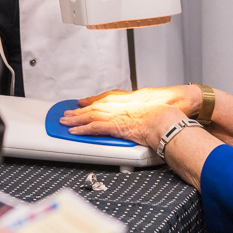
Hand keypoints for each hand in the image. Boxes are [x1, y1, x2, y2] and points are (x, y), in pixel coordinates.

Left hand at [60, 97, 186, 148]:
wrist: (167, 120)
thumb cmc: (164, 117)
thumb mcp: (153, 112)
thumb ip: (144, 116)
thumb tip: (143, 122)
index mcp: (128, 103)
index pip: (105, 102)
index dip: (92, 103)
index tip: (83, 104)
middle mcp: (120, 107)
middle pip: (95, 107)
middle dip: (80, 111)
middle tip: (68, 113)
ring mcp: (117, 116)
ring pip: (91, 116)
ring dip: (77, 119)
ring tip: (65, 121)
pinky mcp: (115, 126)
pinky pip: (95, 128)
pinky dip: (83, 129)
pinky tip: (74, 131)